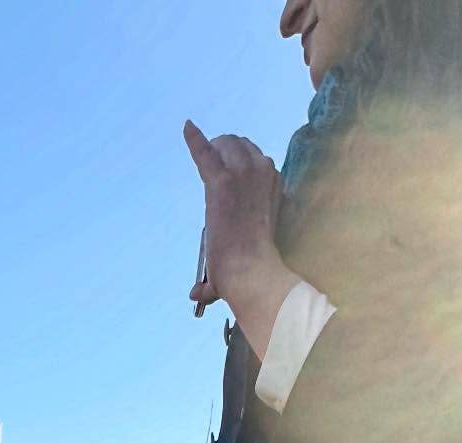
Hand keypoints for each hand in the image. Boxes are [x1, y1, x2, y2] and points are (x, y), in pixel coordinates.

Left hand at [183, 121, 294, 338]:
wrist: (251, 270)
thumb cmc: (253, 271)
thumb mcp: (251, 253)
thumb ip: (221, 271)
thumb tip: (195, 296)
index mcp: (275, 184)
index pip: (257, 158)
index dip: (239, 160)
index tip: (227, 165)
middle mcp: (263, 171)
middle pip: (240, 145)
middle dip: (225, 148)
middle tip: (211, 159)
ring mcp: (242, 173)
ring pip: (225, 144)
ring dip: (213, 146)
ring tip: (204, 152)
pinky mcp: (220, 180)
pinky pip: (204, 152)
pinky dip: (194, 139)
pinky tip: (186, 127)